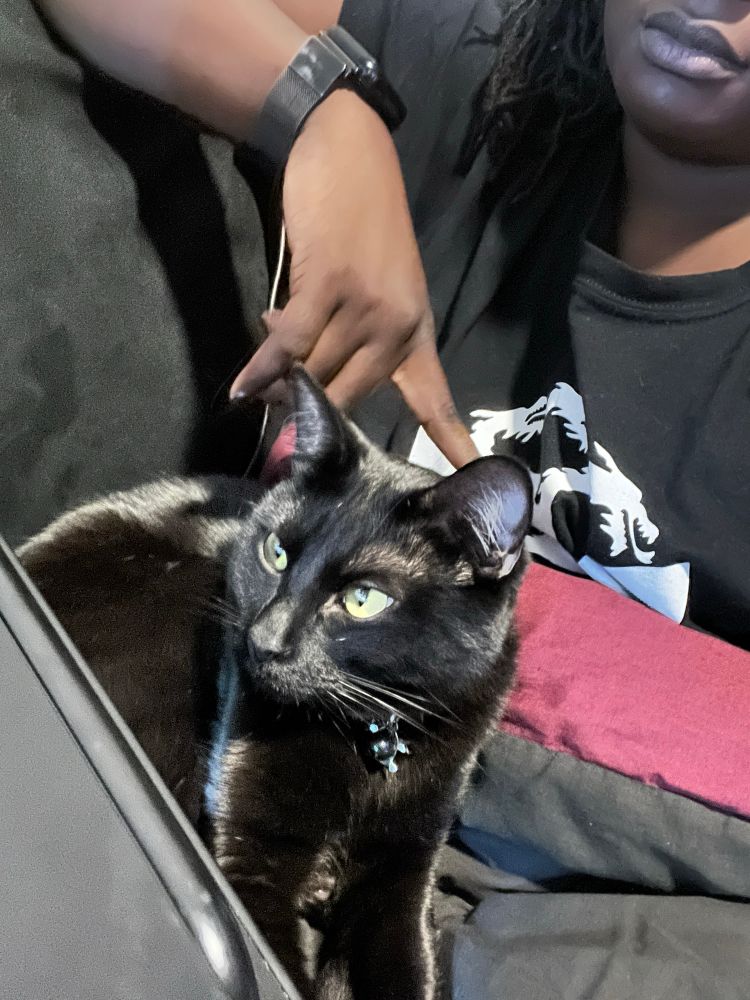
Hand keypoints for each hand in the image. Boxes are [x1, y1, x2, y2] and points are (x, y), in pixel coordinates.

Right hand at [230, 90, 477, 468]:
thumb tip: (289, 377)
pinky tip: (242, 388)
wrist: (347, 150)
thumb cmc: (359, 220)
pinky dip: (263, 369)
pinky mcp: (329, 285)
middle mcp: (399, 328)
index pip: (436, 401)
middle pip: (348, 398)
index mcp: (417, 333)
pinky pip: (291, 346)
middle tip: (277, 412)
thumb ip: (340, 337)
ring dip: (280, 383)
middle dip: (310, 413)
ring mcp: (367, 307)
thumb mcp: (371, 286)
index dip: (453, 443)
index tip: (474, 475)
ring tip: (258, 381)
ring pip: (316, 373)